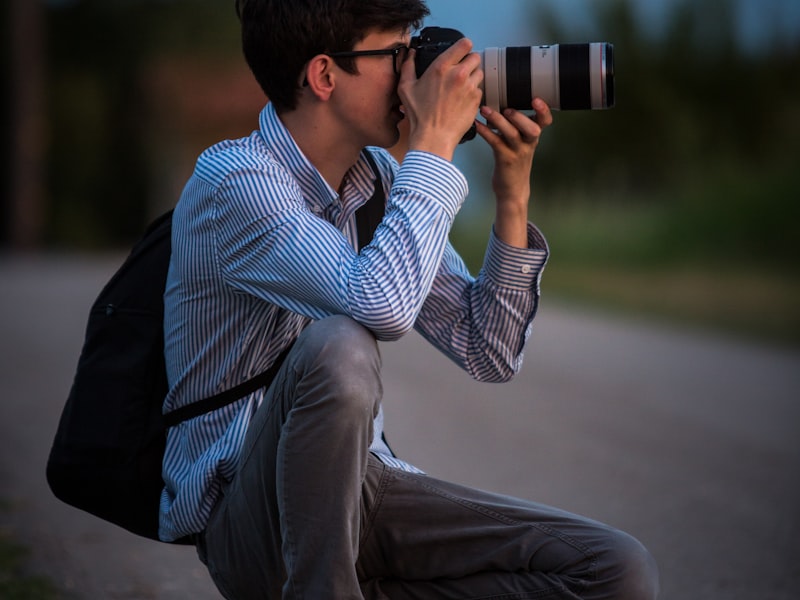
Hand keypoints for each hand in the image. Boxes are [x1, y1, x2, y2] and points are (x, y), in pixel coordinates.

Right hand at [398, 37, 482, 160]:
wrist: (433, 137)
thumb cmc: (419, 115)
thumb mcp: (406, 88)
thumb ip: (408, 66)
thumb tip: (411, 54)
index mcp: (441, 67)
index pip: (464, 44)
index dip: (463, 47)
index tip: (460, 52)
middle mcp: (458, 74)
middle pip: (476, 57)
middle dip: (469, 62)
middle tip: (460, 72)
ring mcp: (469, 88)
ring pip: (479, 74)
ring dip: (472, 77)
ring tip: (460, 87)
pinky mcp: (476, 100)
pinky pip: (479, 90)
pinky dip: (473, 93)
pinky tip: (462, 100)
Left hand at [475, 98, 552, 247]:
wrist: (512, 190)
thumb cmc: (514, 163)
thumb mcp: (522, 144)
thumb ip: (518, 127)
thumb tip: (503, 103)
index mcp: (533, 138)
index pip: (545, 122)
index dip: (544, 111)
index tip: (536, 99)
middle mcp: (529, 144)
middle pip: (531, 128)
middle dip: (519, 117)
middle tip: (507, 109)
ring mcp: (518, 153)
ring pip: (512, 134)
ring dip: (497, 120)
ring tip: (485, 110)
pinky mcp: (505, 160)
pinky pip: (495, 143)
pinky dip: (485, 132)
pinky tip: (477, 125)